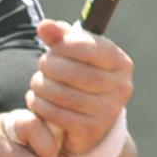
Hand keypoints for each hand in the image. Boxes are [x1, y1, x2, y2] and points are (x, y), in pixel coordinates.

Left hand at [26, 20, 133, 154]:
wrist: (88, 122)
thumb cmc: (79, 78)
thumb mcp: (74, 54)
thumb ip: (60, 36)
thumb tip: (44, 26)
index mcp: (120, 62)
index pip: (88, 47)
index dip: (63, 46)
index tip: (52, 48)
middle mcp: (120, 87)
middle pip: (74, 72)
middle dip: (50, 67)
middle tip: (41, 67)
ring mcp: (108, 111)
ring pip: (64, 95)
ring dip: (42, 87)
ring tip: (36, 83)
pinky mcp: (91, 129)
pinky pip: (58, 115)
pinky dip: (41, 106)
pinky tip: (36, 100)